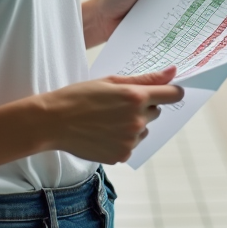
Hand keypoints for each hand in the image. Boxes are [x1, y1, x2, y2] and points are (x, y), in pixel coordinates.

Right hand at [38, 67, 185, 163]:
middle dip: (144, 106)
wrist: (53, 122)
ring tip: (107, 119)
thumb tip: (173, 72)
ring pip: (144, 129)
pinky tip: (103, 133)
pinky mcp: (121, 155)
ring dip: (133, 124)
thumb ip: (146, 79)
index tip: (166, 91)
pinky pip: (132, 144)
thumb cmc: (80, 96)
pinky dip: (122, 139)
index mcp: (136, 97)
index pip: (173, 95)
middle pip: (156, 111)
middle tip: (118, 103)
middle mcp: (137, 120)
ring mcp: (130, 140)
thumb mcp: (111, 81)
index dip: (171, 91)